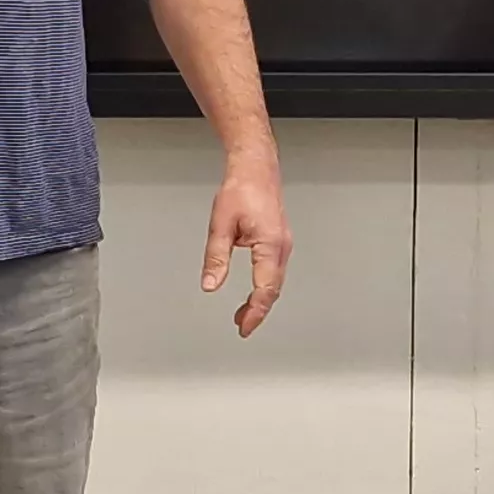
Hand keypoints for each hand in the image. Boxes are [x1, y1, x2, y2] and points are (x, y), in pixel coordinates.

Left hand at [202, 150, 290, 337]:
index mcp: (269, 244)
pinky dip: (265, 285)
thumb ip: (216, 257)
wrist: (255, 167)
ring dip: (262, 300)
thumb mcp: (221, 225)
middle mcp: (281, 246)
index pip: (265, 289)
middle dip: (258, 311)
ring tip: (244, 314)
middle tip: (242, 326)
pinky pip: (275, 270)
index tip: (244, 326)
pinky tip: (254, 289)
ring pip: (276, 282)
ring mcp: (283, 243)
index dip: (255, 312)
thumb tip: (210, 284)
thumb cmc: (242, 188)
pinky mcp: (279, 240)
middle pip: (274, 290)